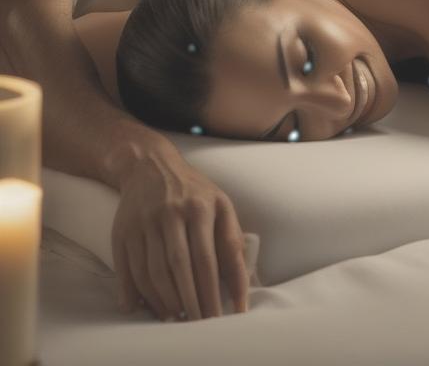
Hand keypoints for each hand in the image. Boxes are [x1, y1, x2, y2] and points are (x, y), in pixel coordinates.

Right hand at [111, 149, 248, 321]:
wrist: (150, 166)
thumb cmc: (194, 192)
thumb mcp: (221, 204)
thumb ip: (232, 241)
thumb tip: (243, 286)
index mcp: (201, 207)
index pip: (208, 258)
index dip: (213, 291)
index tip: (221, 317)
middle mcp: (172, 213)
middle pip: (180, 267)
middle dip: (190, 301)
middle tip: (198, 325)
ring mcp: (145, 222)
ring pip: (153, 271)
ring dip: (165, 301)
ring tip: (176, 319)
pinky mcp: (123, 231)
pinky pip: (128, 269)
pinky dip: (137, 292)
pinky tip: (146, 308)